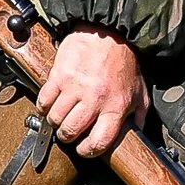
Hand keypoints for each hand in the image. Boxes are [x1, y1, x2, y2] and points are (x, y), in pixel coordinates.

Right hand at [37, 25, 147, 158]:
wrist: (109, 33)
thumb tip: (138, 138)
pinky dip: (44, 106)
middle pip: (71, 132)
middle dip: (68, 137)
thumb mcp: (140, 92)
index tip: (85, 149)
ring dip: (55, 122)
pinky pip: (44, 100)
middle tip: (70, 133)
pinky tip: (52, 104)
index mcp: (116, 106)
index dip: (88, 151)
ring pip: (55, 119)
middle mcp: (95, 99)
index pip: (99, 142)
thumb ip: (139, 117)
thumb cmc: (124, 63)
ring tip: (61, 118)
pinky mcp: (59, 76)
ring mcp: (74, 87)